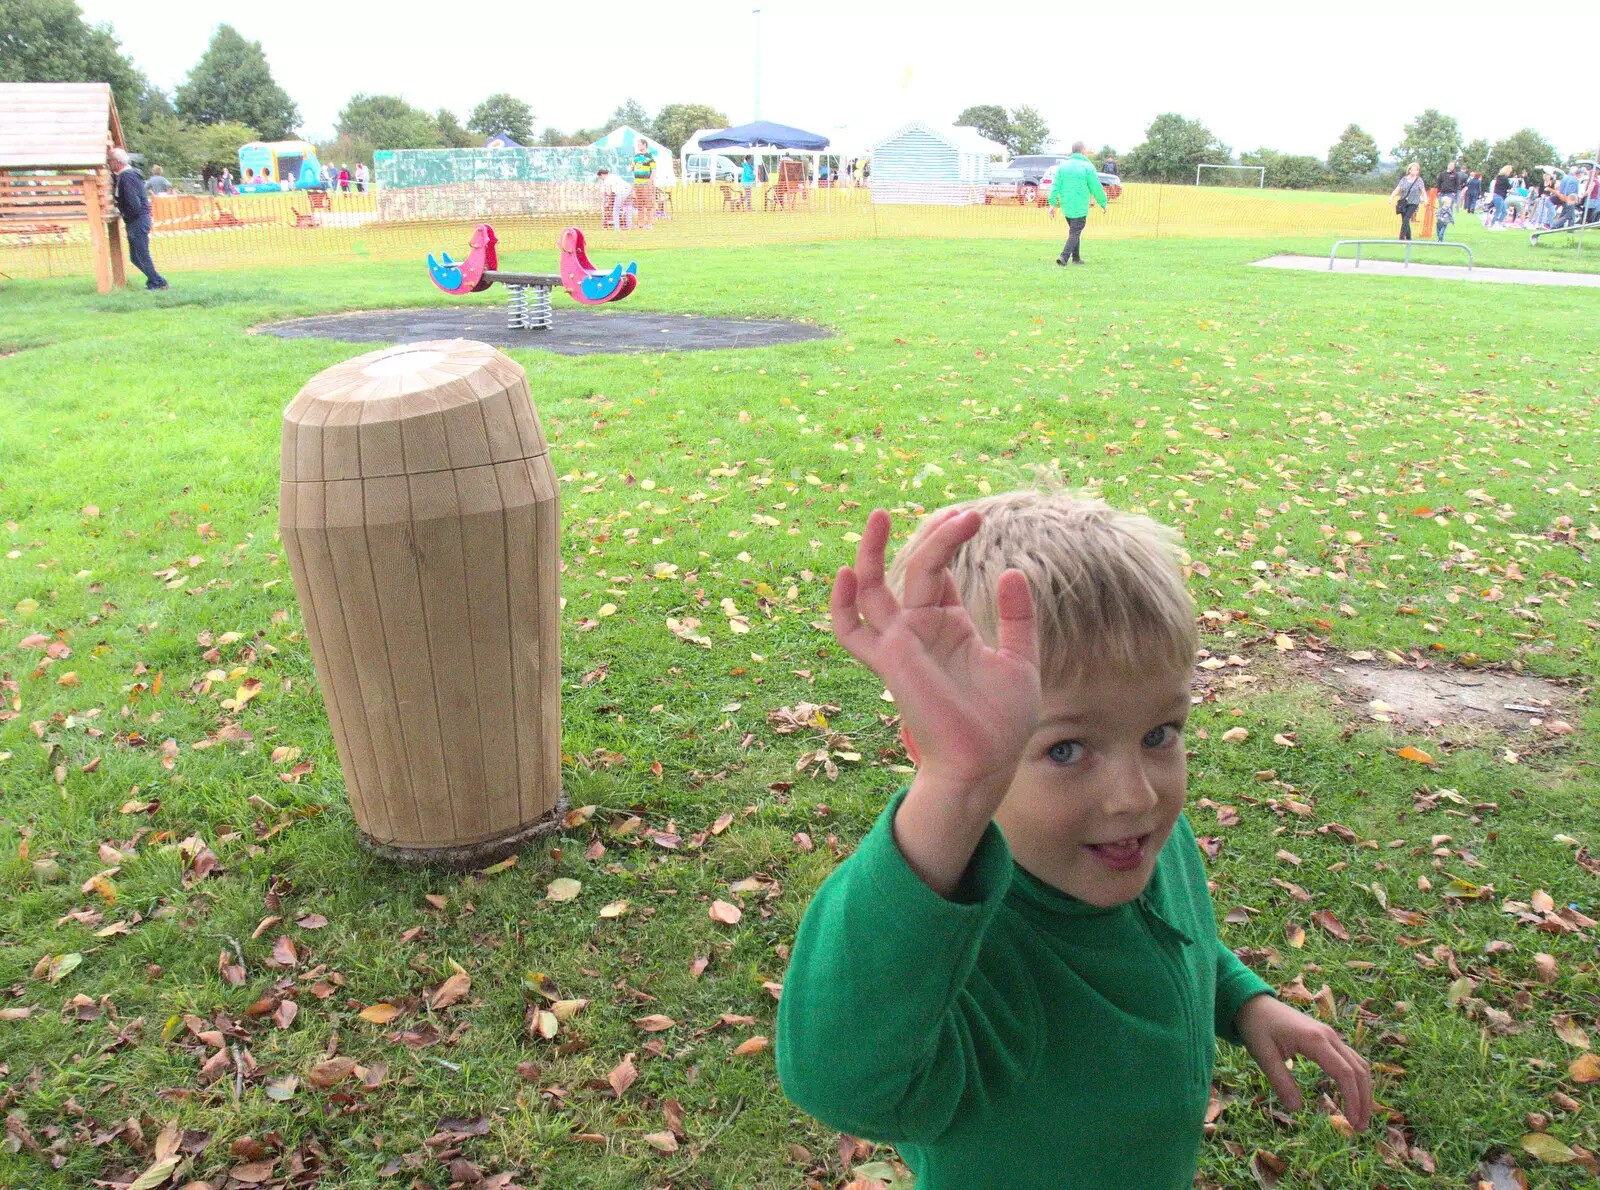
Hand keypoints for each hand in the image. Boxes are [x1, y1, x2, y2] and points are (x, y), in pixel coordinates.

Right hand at [831, 509, 1039, 890]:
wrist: (987, 761)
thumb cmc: (1002, 720)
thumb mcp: (1020, 659)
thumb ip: (1018, 617)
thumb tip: (1012, 570)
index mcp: (949, 627)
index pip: (938, 573)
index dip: (949, 542)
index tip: (973, 518)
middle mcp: (921, 630)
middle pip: (913, 570)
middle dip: (932, 537)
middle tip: (960, 512)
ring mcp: (902, 642)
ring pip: (876, 588)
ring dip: (873, 551)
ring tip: (881, 515)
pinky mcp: (892, 657)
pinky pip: (852, 630)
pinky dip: (842, 603)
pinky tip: (847, 572)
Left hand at [1235, 995, 1372, 1131]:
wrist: (1254, 1003)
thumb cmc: (1256, 1027)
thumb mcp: (1262, 1055)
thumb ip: (1280, 1081)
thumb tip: (1296, 1109)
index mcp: (1314, 1040)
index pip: (1344, 1073)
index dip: (1352, 1099)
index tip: (1352, 1123)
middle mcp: (1329, 1035)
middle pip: (1358, 1070)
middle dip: (1363, 1100)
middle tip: (1360, 1128)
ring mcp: (1330, 1035)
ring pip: (1359, 1064)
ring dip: (1364, 1090)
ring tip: (1360, 1117)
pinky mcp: (1328, 1037)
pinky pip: (1351, 1059)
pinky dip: (1357, 1079)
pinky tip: (1353, 1096)